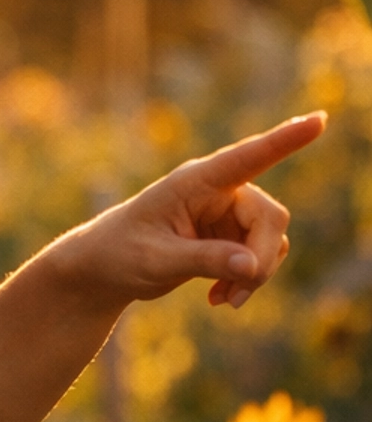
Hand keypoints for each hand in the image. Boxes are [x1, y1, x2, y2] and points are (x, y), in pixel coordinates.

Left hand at [67, 112, 324, 311]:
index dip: (285, 140)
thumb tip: (252, 266)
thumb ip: (204, 260)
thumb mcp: (156, 260)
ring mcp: (227, 214)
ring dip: (255, 274)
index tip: (318, 121)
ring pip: (270, 240)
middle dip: (260, 258)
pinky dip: (248, 280)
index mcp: (195, 182)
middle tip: (237, 293)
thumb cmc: (119, 254)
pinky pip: (259, 257)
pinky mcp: (229, 238)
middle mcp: (218, 192)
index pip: (247, 157)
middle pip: (269, 218)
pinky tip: (219, 298)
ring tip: (224, 300)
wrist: (103, 271)